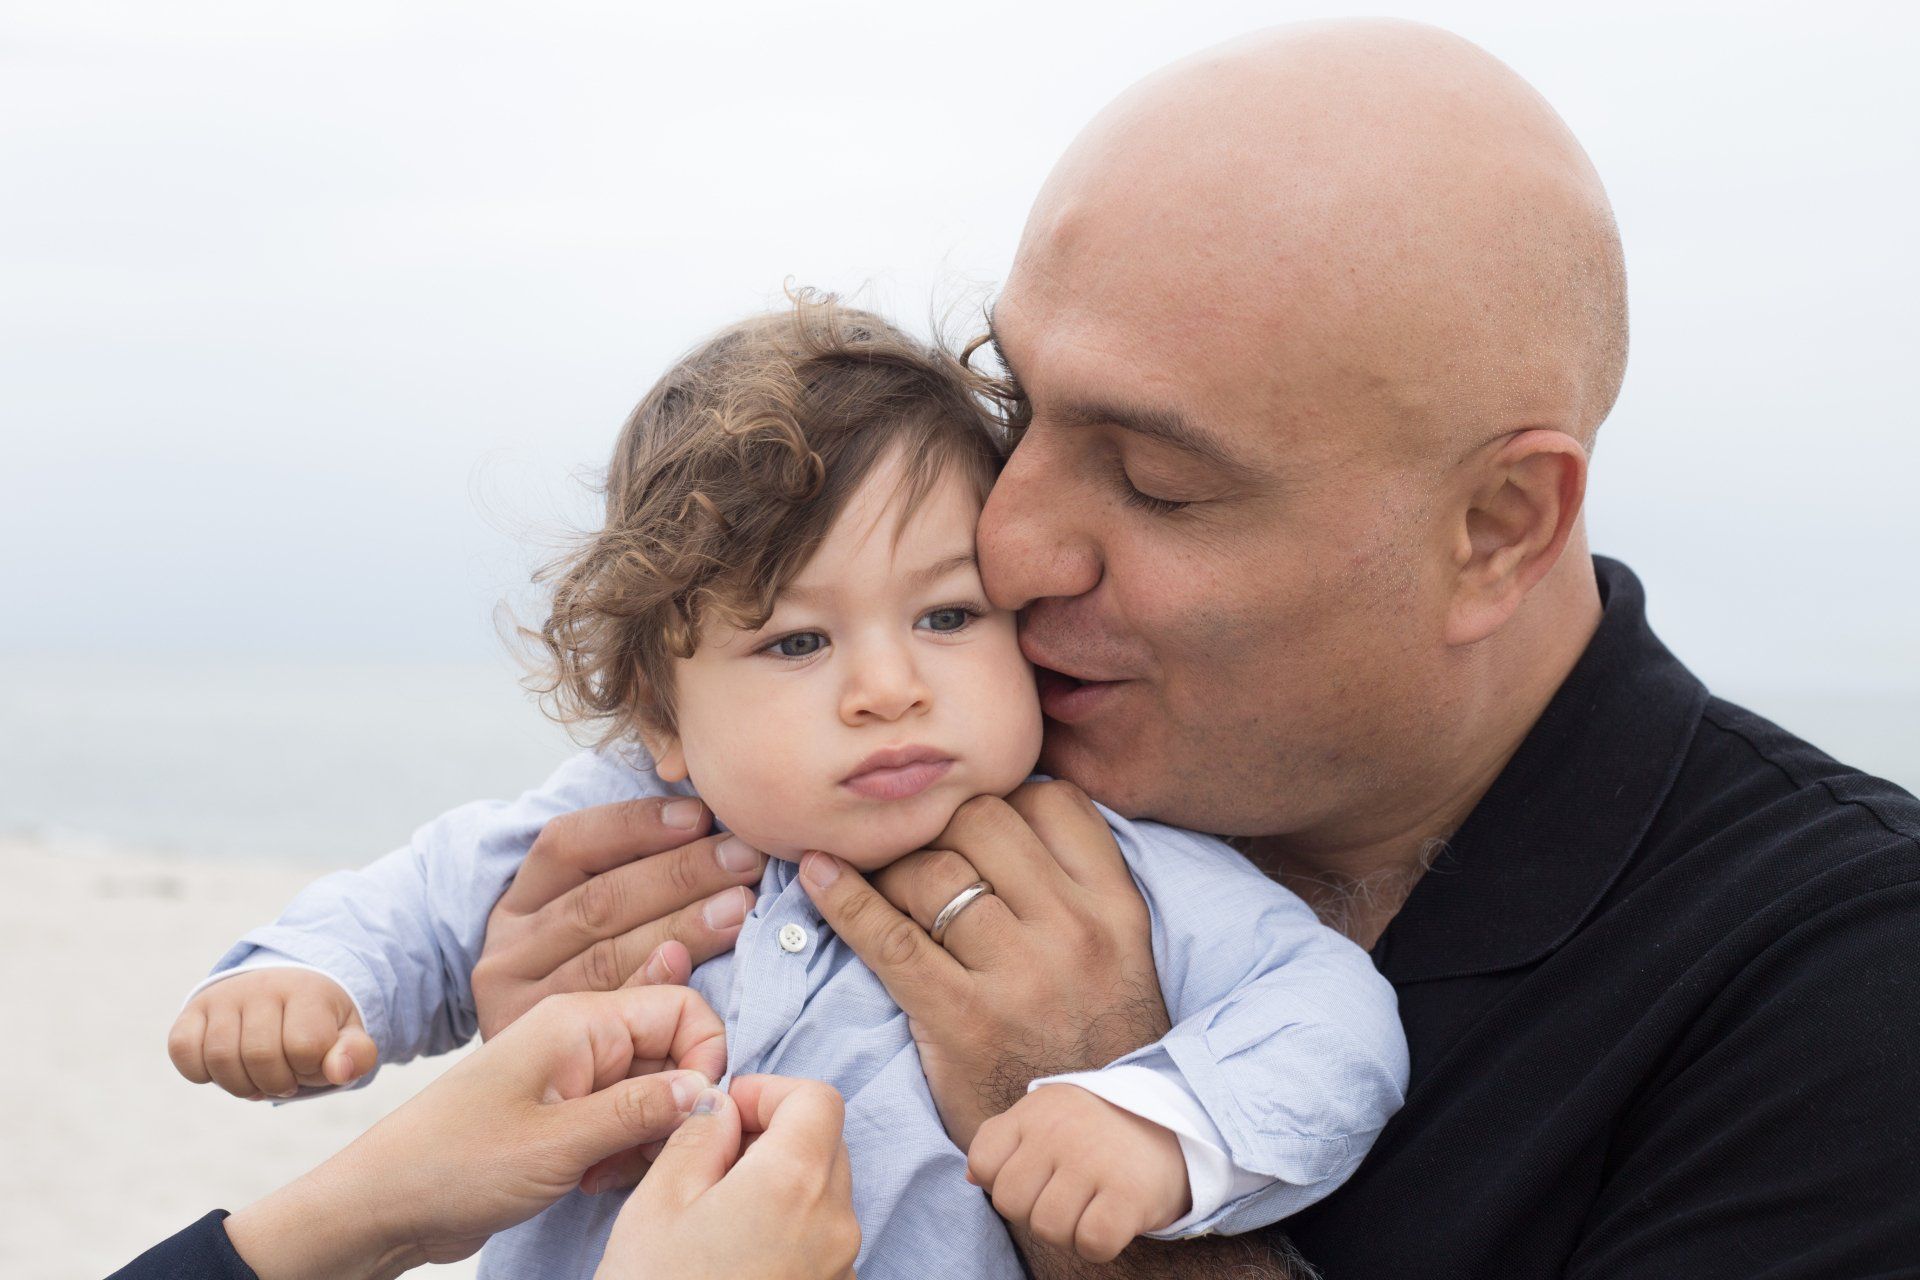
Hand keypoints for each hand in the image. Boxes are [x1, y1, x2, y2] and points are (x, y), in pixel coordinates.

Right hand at [167, 968, 377, 1098]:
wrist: (286, 990)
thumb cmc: (320, 1022)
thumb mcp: (349, 1035)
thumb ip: (356, 1054)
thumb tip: (337, 1072)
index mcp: (307, 990)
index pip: (304, 1047)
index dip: (310, 1069)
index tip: (313, 1062)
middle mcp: (262, 985)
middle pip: (260, 1056)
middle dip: (275, 1082)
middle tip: (285, 1078)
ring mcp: (223, 995)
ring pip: (220, 1059)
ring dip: (241, 1085)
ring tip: (259, 1078)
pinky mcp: (193, 1009)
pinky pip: (183, 1051)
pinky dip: (201, 1072)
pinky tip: (227, 1068)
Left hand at [223, 985, 726, 1279]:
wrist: (384, 1205)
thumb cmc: (455, 1164)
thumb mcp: (560, 1143)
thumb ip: (643, 1110)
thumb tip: (711, 1090)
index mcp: (580, 1021)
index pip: (682, 1007)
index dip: (705, 1057)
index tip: (694, 1112)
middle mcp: (581, 1037)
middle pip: (673, 1052)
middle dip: (674, 1108)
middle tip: (641, 1156)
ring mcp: (572, 1075)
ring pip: (653, 1092)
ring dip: (646, 1137)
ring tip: (604, 1172)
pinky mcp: (564, 1111)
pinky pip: (623, 1120)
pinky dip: (622, 1151)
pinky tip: (590, 1178)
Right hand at [473, 795, 767, 1037]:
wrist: (519, 1096)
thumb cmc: (577, 981)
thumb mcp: (575, 924)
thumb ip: (623, 877)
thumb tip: (703, 820)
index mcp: (517, 905)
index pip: (568, 844)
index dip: (635, 825)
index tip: (698, 816)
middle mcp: (509, 955)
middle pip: (600, 902)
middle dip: (681, 874)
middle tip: (745, 858)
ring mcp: (519, 1010)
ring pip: (607, 957)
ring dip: (681, 928)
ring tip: (739, 907)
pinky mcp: (547, 1058)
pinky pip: (607, 1018)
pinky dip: (650, 992)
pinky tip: (692, 975)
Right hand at [599, 1075, 859, 1279]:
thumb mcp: (659, 1203)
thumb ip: (698, 1136)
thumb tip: (720, 1109)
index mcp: (795, 1182)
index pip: (818, 1098)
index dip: (769, 1092)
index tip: (726, 1113)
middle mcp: (835, 1221)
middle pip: (826, 1142)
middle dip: (774, 1134)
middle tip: (714, 1161)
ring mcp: (840, 1265)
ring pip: (825, 1191)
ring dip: (781, 1182)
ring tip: (717, 1212)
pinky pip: (821, 1238)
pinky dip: (788, 1225)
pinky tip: (735, 1251)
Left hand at [798, 779, 1166, 1145]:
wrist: (1093, 1149)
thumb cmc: (1095, 1042)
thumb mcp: (1120, 954)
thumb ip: (1077, 884)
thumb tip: (1007, 806)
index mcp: (1116, 908)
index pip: (1051, 801)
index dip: (1000, 795)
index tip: (966, 817)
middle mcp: (1075, 931)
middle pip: (983, 821)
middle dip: (937, 823)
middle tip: (912, 844)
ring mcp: (1020, 976)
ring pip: (933, 870)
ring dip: (892, 865)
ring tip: (875, 877)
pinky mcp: (963, 1021)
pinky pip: (890, 938)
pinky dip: (844, 899)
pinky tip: (817, 875)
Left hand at [967, 1084, 1188, 1263]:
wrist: (1176, 1121)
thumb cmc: (1096, 1129)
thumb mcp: (1047, 1117)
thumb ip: (1004, 1142)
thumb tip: (970, 1178)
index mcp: (1034, 1110)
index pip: (983, 1163)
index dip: (1003, 1181)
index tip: (1035, 1175)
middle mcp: (1059, 1130)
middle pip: (1011, 1202)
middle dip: (1034, 1210)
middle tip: (1066, 1195)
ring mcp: (1093, 1159)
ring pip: (1047, 1228)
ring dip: (1067, 1230)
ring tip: (1089, 1205)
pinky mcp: (1129, 1191)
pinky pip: (1090, 1242)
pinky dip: (1097, 1245)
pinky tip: (1110, 1221)